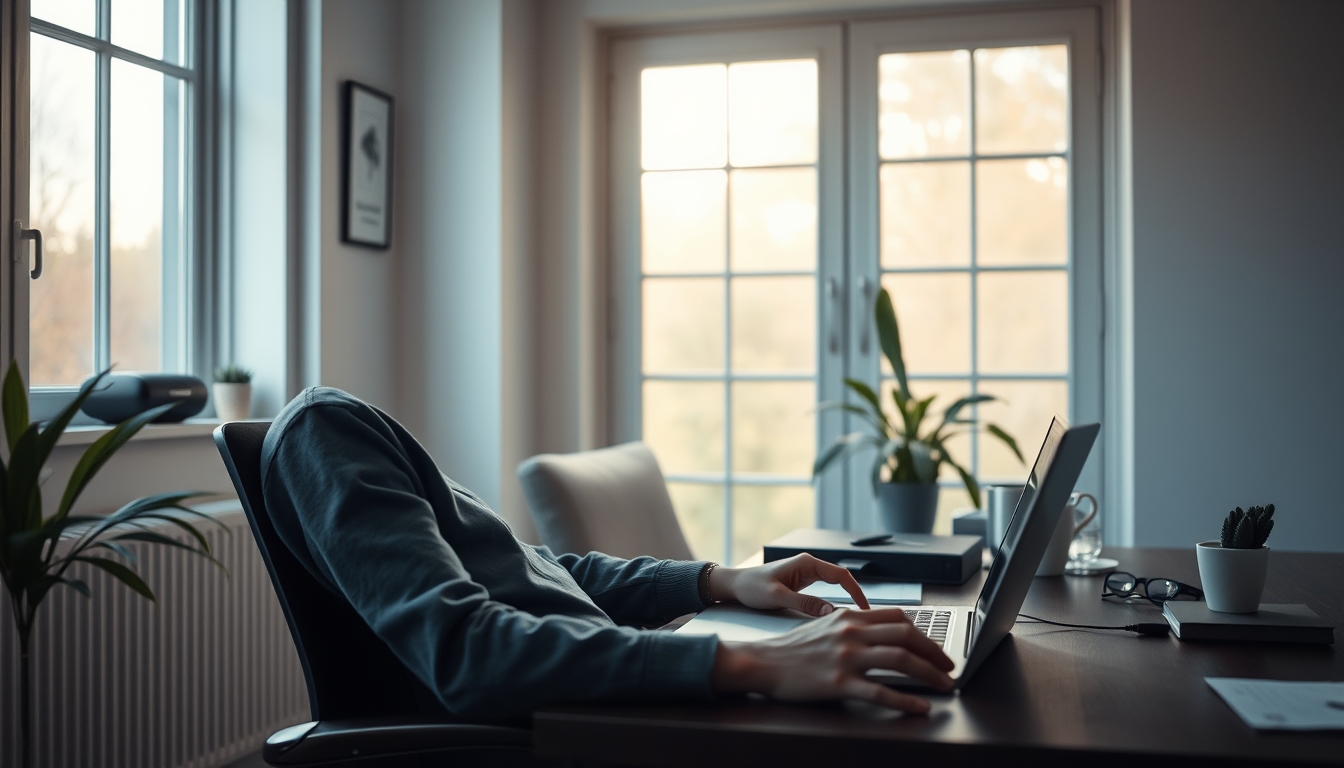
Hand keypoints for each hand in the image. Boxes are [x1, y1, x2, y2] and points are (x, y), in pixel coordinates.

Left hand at [708, 553, 869, 615]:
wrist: (735, 586)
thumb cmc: (751, 587)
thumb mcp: (778, 597)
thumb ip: (805, 604)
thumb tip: (832, 612)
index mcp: (806, 563)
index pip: (841, 575)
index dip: (857, 592)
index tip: (865, 608)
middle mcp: (809, 565)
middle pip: (842, 579)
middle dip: (856, 596)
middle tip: (867, 617)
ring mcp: (807, 574)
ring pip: (835, 586)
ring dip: (847, 599)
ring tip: (857, 618)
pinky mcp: (803, 583)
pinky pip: (826, 591)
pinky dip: (835, 601)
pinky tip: (839, 615)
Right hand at [710, 607, 955, 713]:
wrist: (763, 663)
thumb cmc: (792, 648)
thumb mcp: (825, 625)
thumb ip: (853, 625)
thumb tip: (883, 632)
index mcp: (850, 617)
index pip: (899, 618)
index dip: (924, 633)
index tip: (936, 648)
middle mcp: (852, 633)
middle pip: (906, 636)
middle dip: (935, 652)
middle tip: (948, 667)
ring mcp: (846, 658)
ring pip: (900, 660)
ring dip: (930, 674)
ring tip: (944, 686)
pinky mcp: (839, 683)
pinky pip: (881, 691)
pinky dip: (906, 700)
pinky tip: (921, 707)